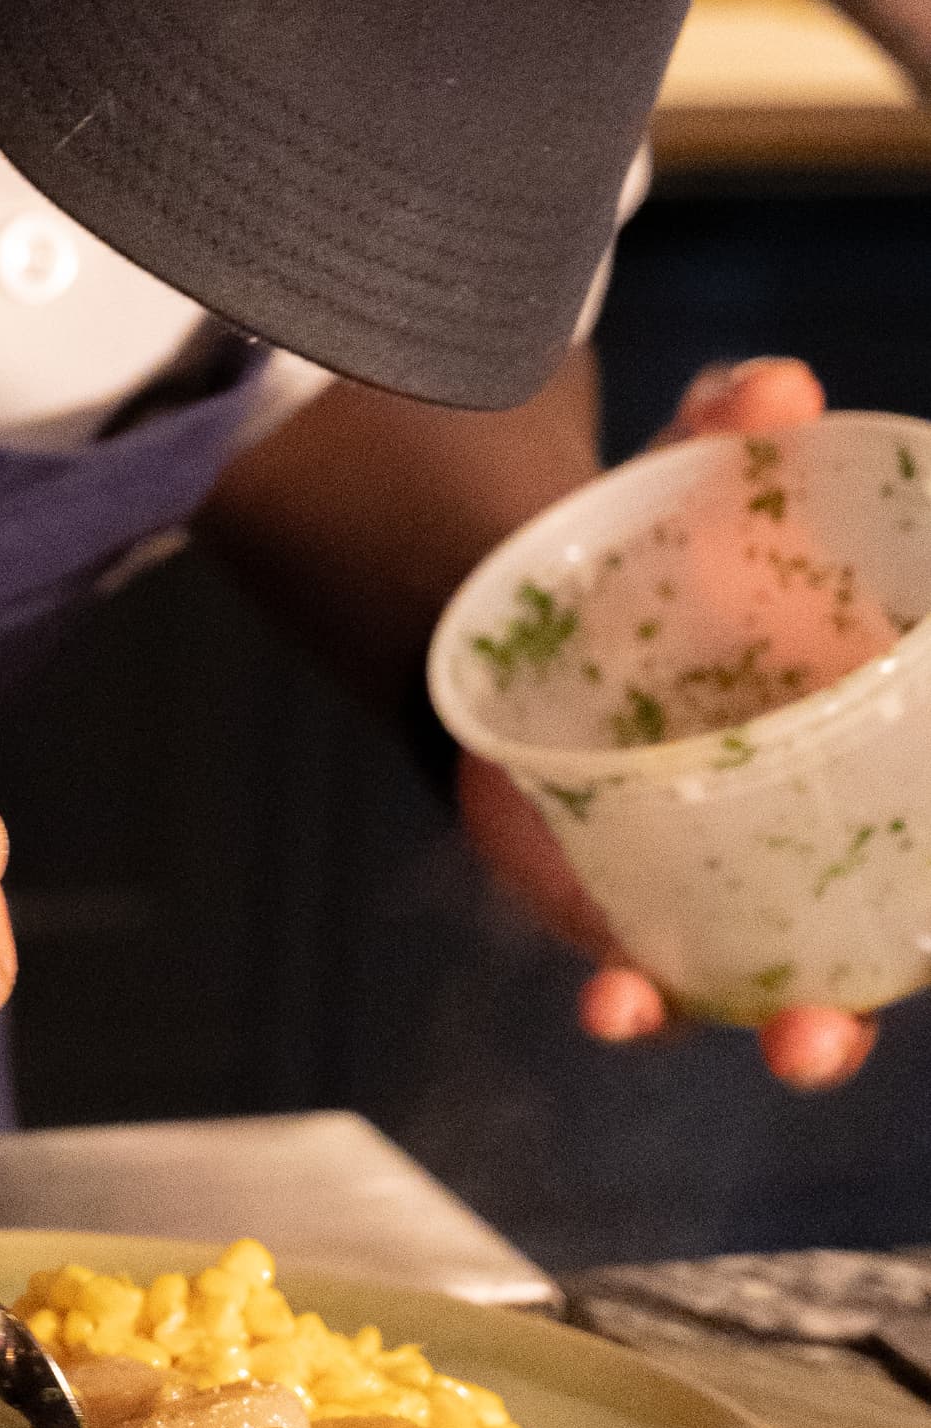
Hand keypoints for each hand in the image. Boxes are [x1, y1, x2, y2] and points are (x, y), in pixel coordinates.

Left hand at [455, 357, 875, 1093]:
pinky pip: (655, 988)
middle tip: (861, 1026)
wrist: (533, 608)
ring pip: (786, 994)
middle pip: (896, 949)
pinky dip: (638, 1008)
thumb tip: (778, 384)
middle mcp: (821, 838)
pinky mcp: (637, 912)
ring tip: (789, 1043)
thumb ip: (728, 428)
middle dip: (886, 1004)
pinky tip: (614, 1005)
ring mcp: (731, 886)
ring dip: (799, 1033)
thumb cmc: (660, 556)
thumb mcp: (693, 486)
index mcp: (867, 747)